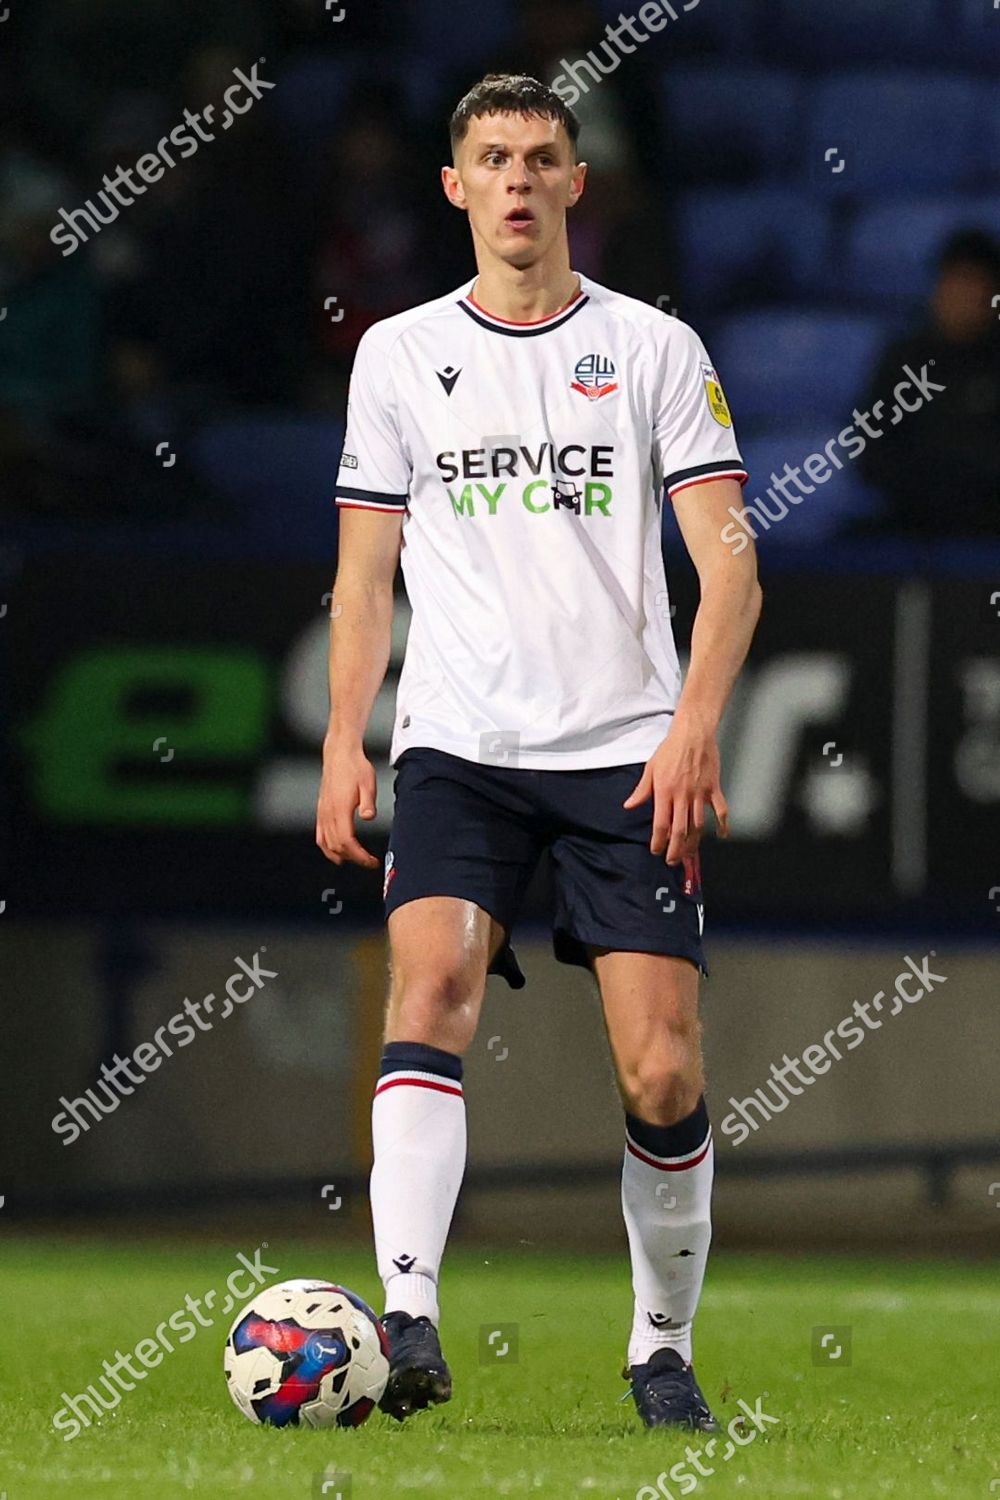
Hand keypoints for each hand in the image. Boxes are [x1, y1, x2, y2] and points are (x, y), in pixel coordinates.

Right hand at [315, 740, 380, 868]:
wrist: (340, 754)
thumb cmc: (355, 767)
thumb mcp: (368, 784)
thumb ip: (368, 802)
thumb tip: (368, 818)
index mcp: (340, 809)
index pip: (347, 842)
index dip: (359, 856)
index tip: (371, 861)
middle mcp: (328, 813)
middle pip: (337, 846)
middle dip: (353, 858)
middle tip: (368, 862)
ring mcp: (322, 812)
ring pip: (326, 843)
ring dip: (340, 855)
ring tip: (355, 860)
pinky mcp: (321, 810)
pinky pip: (320, 835)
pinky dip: (326, 848)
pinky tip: (334, 852)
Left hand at [622, 712, 728, 864]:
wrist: (693, 733)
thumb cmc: (670, 749)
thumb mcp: (651, 768)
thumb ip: (642, 790)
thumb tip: (629, 805)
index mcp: (665, 791)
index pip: (661, 824)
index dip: (658, 841)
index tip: (656, 851)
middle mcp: (682, 795)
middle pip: (680, 830)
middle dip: (676, 850)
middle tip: (672, 861)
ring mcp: (700, 793)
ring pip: (698, 825)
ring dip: (694, 843)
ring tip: (689, 855)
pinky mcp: (714, 789)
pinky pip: (721, 811)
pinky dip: (723, 824)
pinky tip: (722, 835)